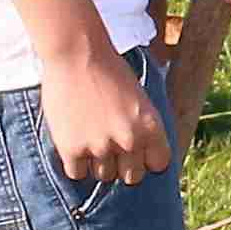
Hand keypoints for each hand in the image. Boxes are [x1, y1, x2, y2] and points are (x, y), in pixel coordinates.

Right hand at [39, 42, 170, 186]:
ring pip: (103, 175)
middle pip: (131, 176)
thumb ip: (142, 128)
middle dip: (123, 165)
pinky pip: (77, 174)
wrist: (76, 53)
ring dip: (98, 162)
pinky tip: (75, 143)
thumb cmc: (109, 70)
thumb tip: (141, 156)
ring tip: (90, 137)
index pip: (158, 164)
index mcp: (151, 126)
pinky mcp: (72, 148)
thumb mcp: (140, 98)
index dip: (146, 158)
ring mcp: (100, 146)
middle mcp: (129, 140)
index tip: (137, 150)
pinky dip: (76, 163)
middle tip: (111, 146)